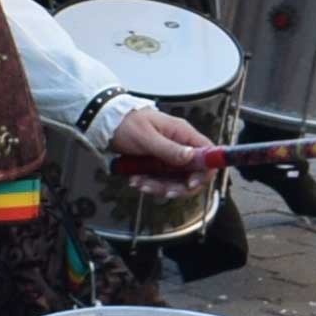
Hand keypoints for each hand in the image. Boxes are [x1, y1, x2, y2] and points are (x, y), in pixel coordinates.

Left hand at [102, 104, 222, 187]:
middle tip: (162, 191)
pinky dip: (150, 184)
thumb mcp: (146, 136)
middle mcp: (181, 146)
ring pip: (176, 181)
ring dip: (160, 188)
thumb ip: (169, 148)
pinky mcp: (159, 165)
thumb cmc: (126, 123)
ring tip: (140, 183)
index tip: (191, 183)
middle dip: (178, 186)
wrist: (108, 124)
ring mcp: (170, 157)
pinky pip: (162, 181)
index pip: (208, 154)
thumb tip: (192, 156)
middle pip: (193, 174)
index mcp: (182, 134)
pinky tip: (136, 180)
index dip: (205, 172)